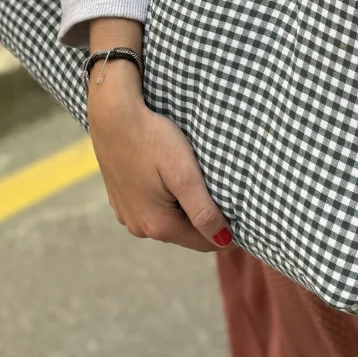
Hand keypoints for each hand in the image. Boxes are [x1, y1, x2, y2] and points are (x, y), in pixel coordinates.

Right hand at [87, 24, 230, 252]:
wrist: (112, 113)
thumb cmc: (151, 138)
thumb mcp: (184, 174)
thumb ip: (204, 212)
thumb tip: (224, 241)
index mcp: (157, 225)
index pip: (204, 243)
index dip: (226, 233)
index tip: (245, 218)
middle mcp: (138, 226)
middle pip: (185, 233)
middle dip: (206, 220)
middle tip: (226, 196)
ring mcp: (126, 213)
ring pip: (168, 220)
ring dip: (186, 209)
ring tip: (200, 184)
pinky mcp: (120, 198)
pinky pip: (152, 207)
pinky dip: (167, 199)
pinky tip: (171, 177)